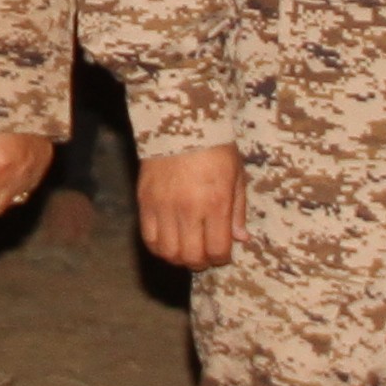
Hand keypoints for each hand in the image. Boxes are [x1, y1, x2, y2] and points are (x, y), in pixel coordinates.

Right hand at [137, 142, 244, 268]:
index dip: (221, 258)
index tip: (223, 253)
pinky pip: (149, 238)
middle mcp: (188, 209)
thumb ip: (238, 210)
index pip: (217, 250)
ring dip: (179, 258)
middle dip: (201, 262)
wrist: (181, 122)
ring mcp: (164, 207)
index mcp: (216, 203)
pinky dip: (159, 247)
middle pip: (191, 257)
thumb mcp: (236, 176)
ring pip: (168, 253)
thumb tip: (240, 239)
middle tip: (205, 256)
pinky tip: (169, 241)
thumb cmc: (215, 148)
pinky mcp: (145, 202)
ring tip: (186, 250)